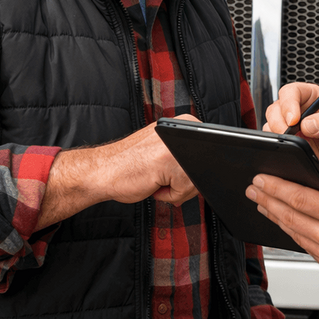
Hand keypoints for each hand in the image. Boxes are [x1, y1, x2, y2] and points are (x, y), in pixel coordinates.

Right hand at [36, 115, 199, 229]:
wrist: (102, 170)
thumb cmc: (132, 164)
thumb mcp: (166, 151)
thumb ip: (189, 156)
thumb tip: (215, 172)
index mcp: (184, 124)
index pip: (211, 153)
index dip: (194, 169)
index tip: (175, 170)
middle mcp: (183, 129)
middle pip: (206, 168)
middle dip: (187, 181)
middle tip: (162, 176)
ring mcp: (177, 144)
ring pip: (197, 180)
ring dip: (178, 189)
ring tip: (157, 178)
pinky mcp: (169, 162)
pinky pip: (183, 190)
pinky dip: (169, 195)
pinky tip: (153, 184)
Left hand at [247, 164, 318, 303]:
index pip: (298, 199)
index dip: (276, 187)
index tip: (261, 178)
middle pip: (290, 217)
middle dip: (268, 201)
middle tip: (253, 189)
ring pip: (296, 235)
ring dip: (277, 218)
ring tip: (263, 204)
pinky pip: (309, 249)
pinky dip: (294, 234)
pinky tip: (288, 224)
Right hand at [265, 82, 318, 168]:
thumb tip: (309, 124)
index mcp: (312, 97)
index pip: (292, 92)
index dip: (289, 104)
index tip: (294, 120)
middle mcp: (297, 109)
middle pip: (276, 108)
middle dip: (279, 122)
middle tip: (290, 136)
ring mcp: (288, 125)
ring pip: (270, 124)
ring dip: (278, 135)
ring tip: (294, 146)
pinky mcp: (284, 142)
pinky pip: (272, 141)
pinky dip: (277, 146)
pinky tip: (290, 152)